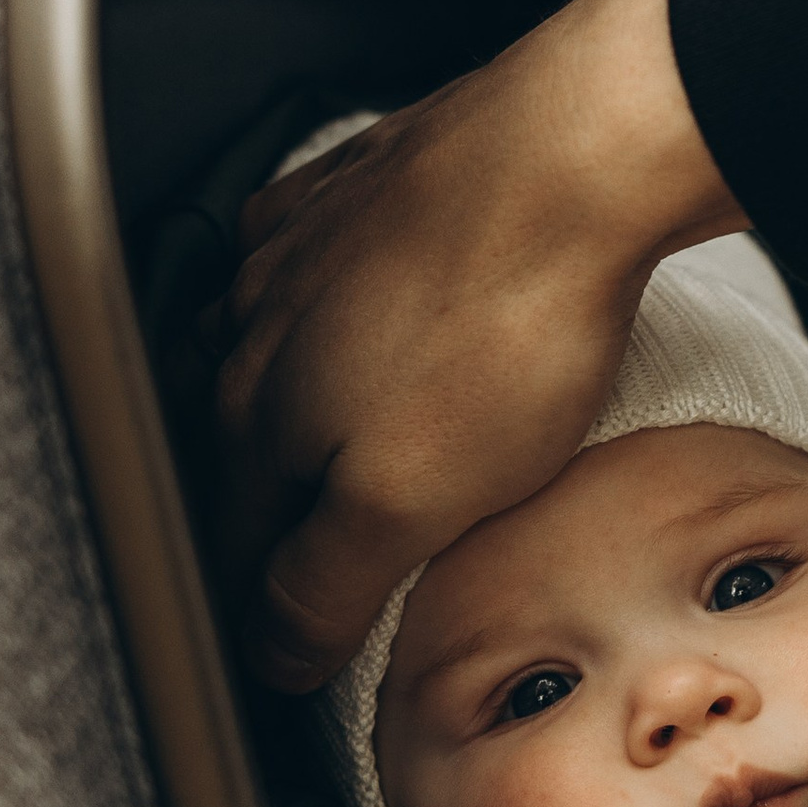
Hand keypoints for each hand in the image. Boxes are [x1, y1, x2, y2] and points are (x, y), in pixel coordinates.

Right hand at [213, 0, 742, 686]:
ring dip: (291, 401)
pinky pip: (319, 258)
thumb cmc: (504, 321)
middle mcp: (255, 323)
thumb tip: (269, 653)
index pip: (229, 541)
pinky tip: (367, 311)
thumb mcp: (411, 501)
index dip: (261, 604)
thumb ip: (323, 585)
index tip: (294, 642)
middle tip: (312, 557)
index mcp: (256, 411)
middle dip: (265, 505)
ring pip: (268, 348)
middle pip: (240, 444)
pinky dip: (330, 300)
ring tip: (336, 447)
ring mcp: (304, 244)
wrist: (578, 153)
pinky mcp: (365, 183)